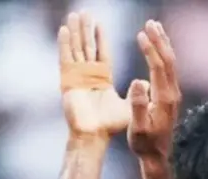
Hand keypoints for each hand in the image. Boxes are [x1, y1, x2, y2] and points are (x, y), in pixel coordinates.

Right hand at [59, 12, 129, 139]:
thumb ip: (136, 95)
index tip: (98, 23)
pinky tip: (64, 31)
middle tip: (84, 12)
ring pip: (77, 49)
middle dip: (85, 29)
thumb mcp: (128, 109)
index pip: (103, 52)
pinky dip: (65, 45)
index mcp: (103, 79)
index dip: (101, 38)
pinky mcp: (69, 82)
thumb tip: (143, 82)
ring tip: (74, 15)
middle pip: (87, 46)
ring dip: (76, 32)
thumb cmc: (110, 127)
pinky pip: (67, 60)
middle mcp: (89, 76)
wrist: (93, 137)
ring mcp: (79, 78)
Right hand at [128, 20, 180, 158]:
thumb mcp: (137, 128)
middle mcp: (172, 94)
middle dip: (160, 40)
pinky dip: (163, 55)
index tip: (141, 34)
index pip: (158, 67)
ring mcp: (173, 94)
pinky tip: (158, 49)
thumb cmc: (144, 144)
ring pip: (171, 63)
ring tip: (155, 28)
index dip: (151, 50)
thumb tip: (138, 81)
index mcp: (163, 99)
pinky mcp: (170, 96)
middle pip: (168, 60)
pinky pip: (169, 70)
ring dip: (163, 44)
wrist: (158, 156)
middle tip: (151, 22)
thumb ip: (137, 105)